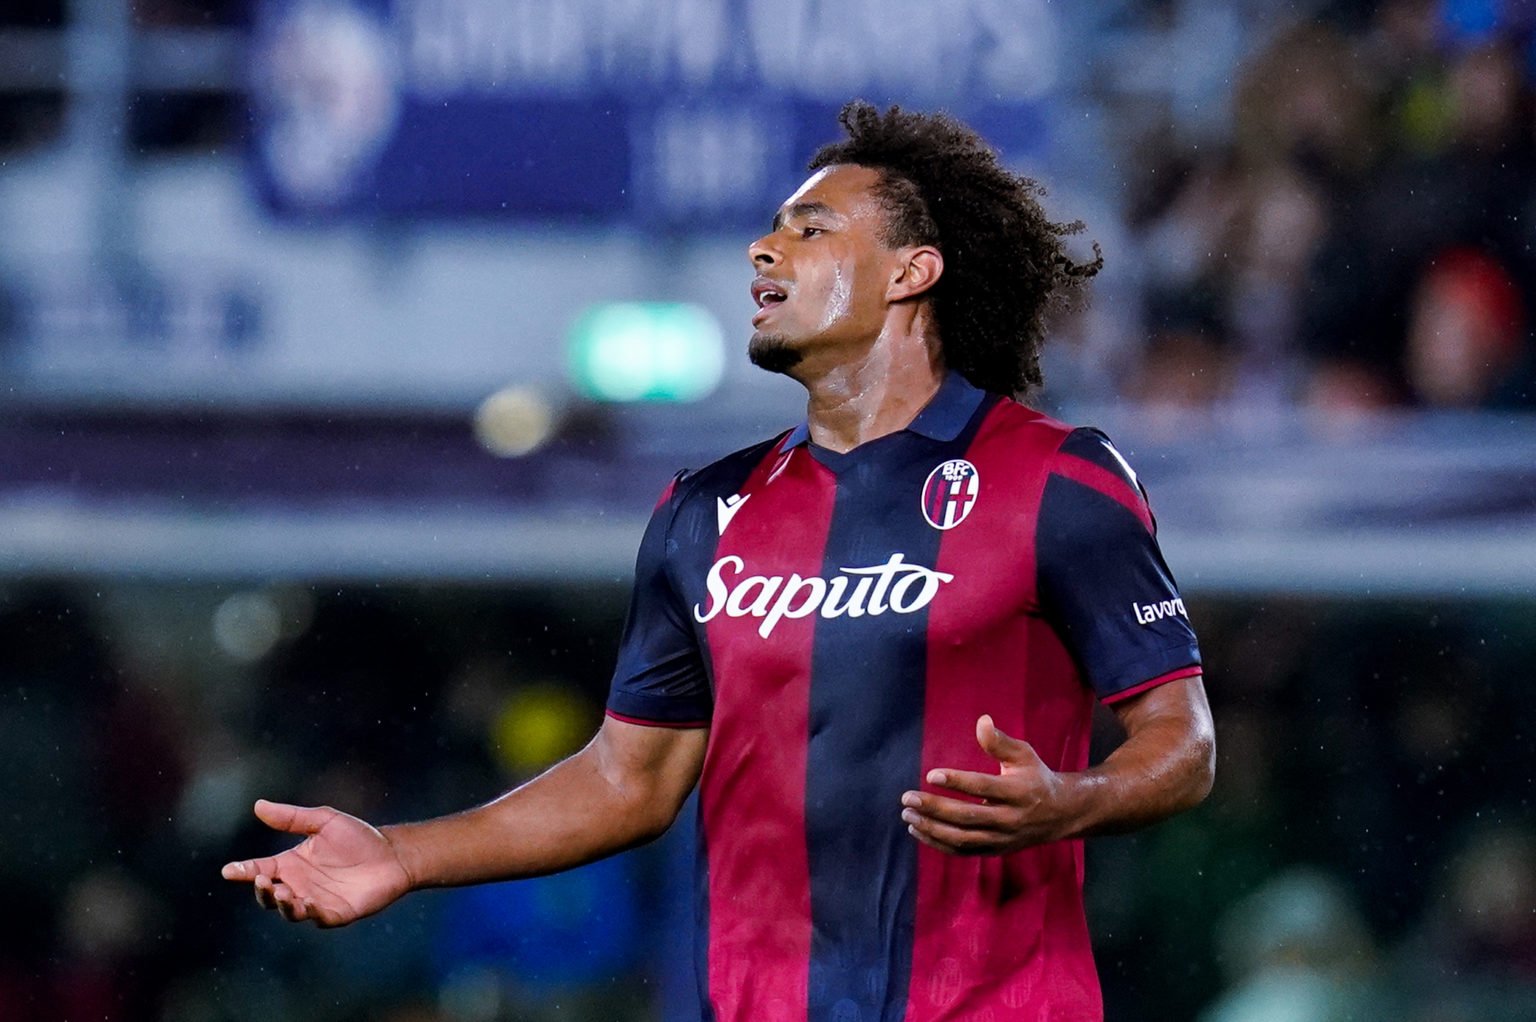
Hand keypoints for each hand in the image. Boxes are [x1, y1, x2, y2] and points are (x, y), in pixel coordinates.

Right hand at [220, 799, 412, 926]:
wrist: (393, 854)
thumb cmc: (359, 837)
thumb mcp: (323, 821)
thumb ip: (291, 818)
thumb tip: (258, 805)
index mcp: (291, 864)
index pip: (260, 869)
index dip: (243, 871)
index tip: (229, 870)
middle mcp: (298, 885)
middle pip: (269, 895)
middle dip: (261, 891)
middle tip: (261, 880)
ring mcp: (315, 902)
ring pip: (289, 910)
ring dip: (282, 904)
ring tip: (283, 892)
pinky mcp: (335, 914)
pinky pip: (317, 918)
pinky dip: (309, 913)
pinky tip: (306, 903)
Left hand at [900, 715, 1079, 855]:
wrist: (1060, 815)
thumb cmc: (1036, 778)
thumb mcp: (1024, 755)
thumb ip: (1000, 741)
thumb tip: (981, 720)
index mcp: (1018, 792)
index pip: (983, 788)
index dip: (957, 782)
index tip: (931, 775)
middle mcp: (1010, 819)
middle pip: (967, 816)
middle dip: (935, 808)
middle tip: (907, 798)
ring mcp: (1002, 839)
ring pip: (962, 838)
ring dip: (932, 828)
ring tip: (908, 815)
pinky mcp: (995, 850)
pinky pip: (963, 851)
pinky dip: (938, 843)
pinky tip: (918, 830)